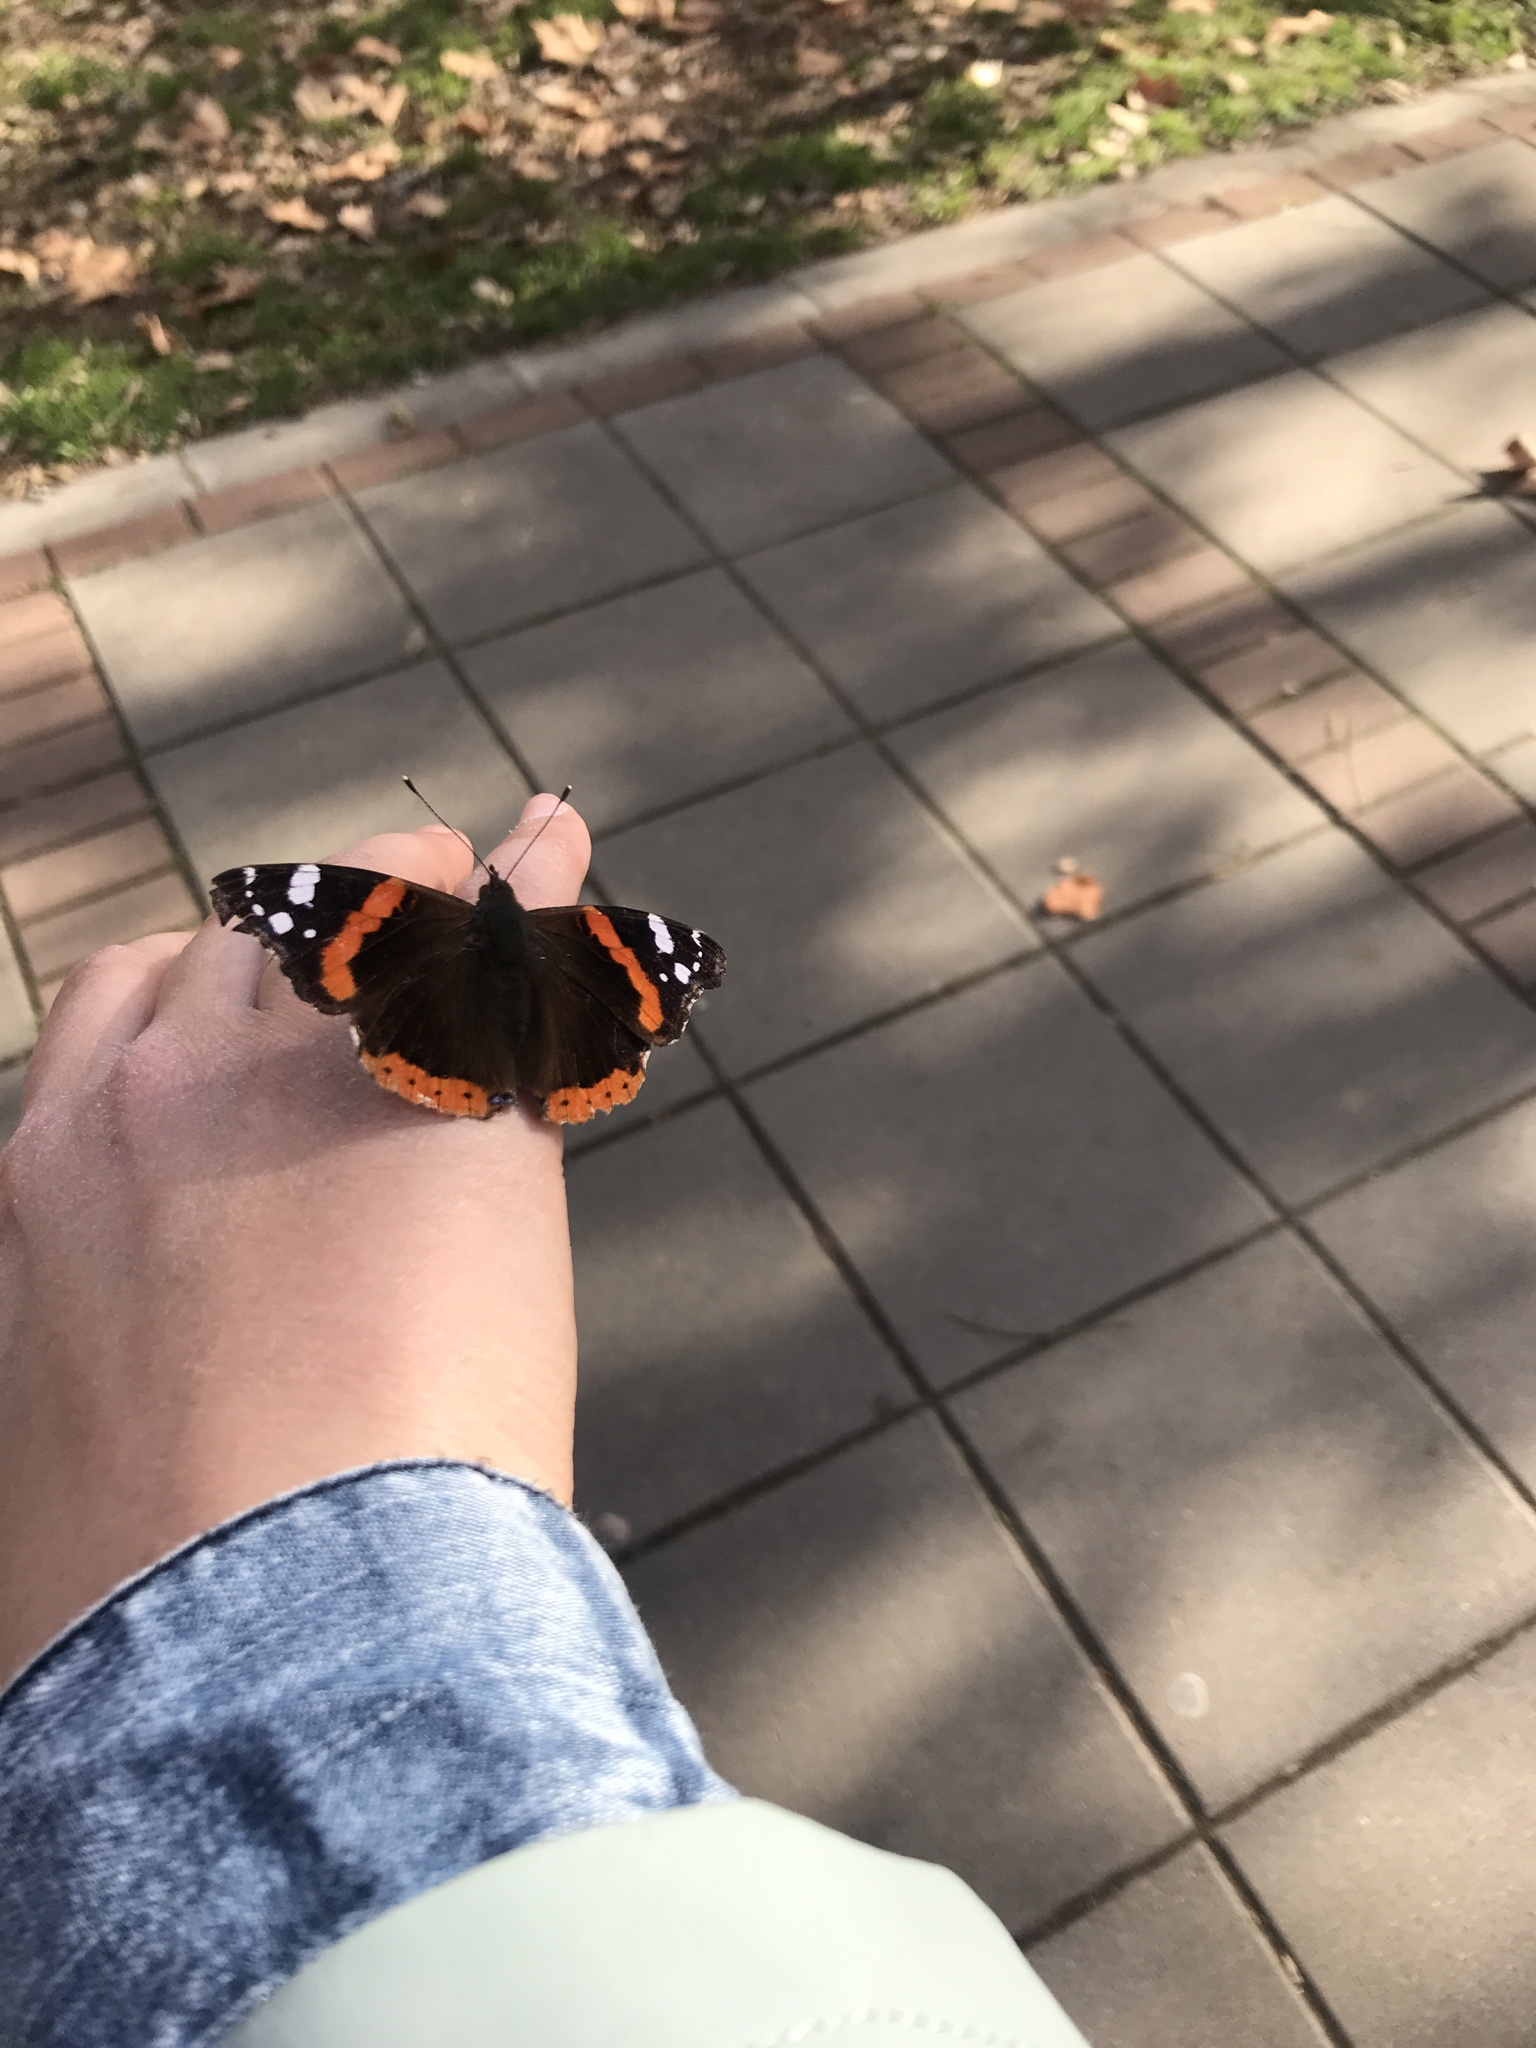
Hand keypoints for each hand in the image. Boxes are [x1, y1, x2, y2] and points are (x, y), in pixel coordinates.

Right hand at [0, 795, 591, 1688]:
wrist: (263, 1624)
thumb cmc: (149, 1596)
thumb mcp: (58, 1455)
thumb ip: (89, 1361)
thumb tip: (127, 1389)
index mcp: (47, 1172)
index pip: (118, 996)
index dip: (205, 995)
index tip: (266, 1020)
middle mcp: (158, 1085)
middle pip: (242, 932)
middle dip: (321, 937)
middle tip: (394, 972)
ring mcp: (295, 1069)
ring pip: (365, 892)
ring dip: (426, 895)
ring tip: (488, 913)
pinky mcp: (444, 1088)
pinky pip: (502, 924)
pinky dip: (536, 884)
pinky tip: (562, 851)